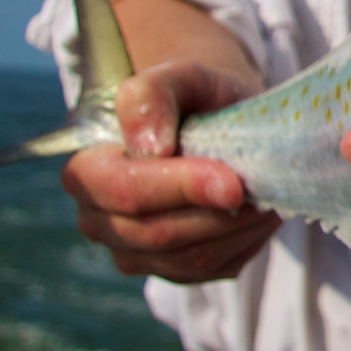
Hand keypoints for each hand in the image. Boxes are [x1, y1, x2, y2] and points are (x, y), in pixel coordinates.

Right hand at [62, 0, 280, 282]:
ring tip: (263, 189)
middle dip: (216, 210)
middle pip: (158, 233)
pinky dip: (248, 238)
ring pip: (193, 257)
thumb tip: (150, 147)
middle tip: (259, 184)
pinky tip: (258, 208)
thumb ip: (151, 97)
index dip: (180, 188)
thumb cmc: (193, 97)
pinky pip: (218, 267)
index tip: (232, 181)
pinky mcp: (181, 272)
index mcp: (87, 173)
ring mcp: (139, 255)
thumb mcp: (177, 78)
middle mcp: (101, 222)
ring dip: (239, 226)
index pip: (125, 191)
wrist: (218, 120)